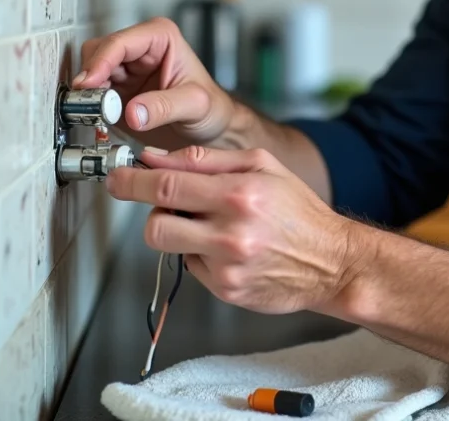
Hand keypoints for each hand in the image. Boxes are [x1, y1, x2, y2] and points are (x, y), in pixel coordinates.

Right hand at [74, 17, 243, 150]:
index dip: (100, 61)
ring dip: (88, 91)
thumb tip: (133, 112)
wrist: (211, 129)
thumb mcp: (196, 105)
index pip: (120, 42)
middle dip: (91, 76)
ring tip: (96, 111)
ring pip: (90, 71)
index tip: (88, 83)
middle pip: (98, 52)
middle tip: (90, 101)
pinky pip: (91, 92)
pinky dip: (89, 103)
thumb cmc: (211, 108)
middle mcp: (140, 49)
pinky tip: (99, 116)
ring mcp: (126, 69)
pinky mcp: (117, 90)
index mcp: (160, 37)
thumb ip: (165, 107)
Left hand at [106, 145, 363, 314]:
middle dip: (152, 211)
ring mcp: (227, 266)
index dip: (131, 181)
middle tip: (166, 202)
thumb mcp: (262, 166)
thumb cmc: (299, 211)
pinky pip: (191, 267)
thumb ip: (206, 159)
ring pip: (169, 246)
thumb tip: (156, 158)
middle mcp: (231, 232)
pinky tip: (227, 248)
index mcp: (240, 194)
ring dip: (176, 230)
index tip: (116, 177)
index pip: (166, 185)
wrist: (332, 261)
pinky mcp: (227, 290)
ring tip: (205, 223)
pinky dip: (200, 254)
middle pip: (156, 224)